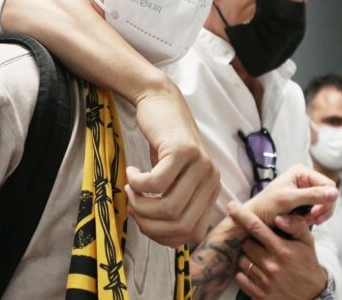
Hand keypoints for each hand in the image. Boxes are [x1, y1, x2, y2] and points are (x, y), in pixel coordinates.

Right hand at [125, 81, 219, 246]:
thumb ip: (174, 206)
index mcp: (211, 191)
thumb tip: (166, 240)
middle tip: (132, 205)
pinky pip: (156, 183)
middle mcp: (211, 179)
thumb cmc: (163, 145)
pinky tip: (131, 171)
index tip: (144, 220)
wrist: (161, 102)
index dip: (163, 236)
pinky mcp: (182, 151)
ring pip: (168, 208)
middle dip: (149, 225)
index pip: (192, 234)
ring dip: (140, 204)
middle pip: (180, 225)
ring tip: (130, 189)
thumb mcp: (173, 179)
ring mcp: (200, 164)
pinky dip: (137, 183)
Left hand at [229, 202, 326, 299]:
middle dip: (251, 241)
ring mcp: (264, 282)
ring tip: (260, 258)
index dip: (242, 215)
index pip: (256, 228)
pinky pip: (240, 278)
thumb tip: (278, 217)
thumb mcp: (307, 242)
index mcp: (282, 250)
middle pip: (246, 244)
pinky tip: (256, 271)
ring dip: (247, 257)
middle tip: (261, 244)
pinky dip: (244, 273)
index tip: (232, 206)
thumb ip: (296, 225)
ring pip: (242, 260)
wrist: (312, 294)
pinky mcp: (259, 295)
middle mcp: (271, 266)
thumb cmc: (307, 263)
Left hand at [245, 164, 337, 226]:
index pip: (328, 184)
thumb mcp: (289, 200)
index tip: (314, 214)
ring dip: (319, 214)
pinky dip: (314, 216)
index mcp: (301, 172)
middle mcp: (305, 178)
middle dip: (323, 208)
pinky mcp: (304, 201)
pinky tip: (305, 221)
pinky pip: (318, 208)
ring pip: (325, 202)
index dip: (326, 201)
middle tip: (312, 220)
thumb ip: (311, 195)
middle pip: (329, 193)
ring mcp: (305, 190)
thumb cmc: (266, 207)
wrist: (253, 220)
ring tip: (307, 221)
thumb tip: (335, 192)